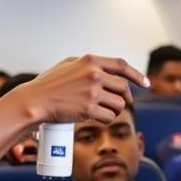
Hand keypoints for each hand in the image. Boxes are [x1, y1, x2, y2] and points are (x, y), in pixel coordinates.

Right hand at [21, 55, 148, 125]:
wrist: (35, 100)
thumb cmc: (48, 84)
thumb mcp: (68, 64)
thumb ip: (88, 65)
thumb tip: (107, 71)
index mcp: (90, 61)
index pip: (122, 66)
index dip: (137, 75)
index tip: (145, 83)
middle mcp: (93, 74)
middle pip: (123, 88)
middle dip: (124, 98)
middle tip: (120, 104)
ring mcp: (92, 92)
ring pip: (119, 104)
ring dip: (115, 110)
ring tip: (104, 111)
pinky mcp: (88, 109)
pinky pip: (109, 117)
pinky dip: (106, 119)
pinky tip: (98, 117)